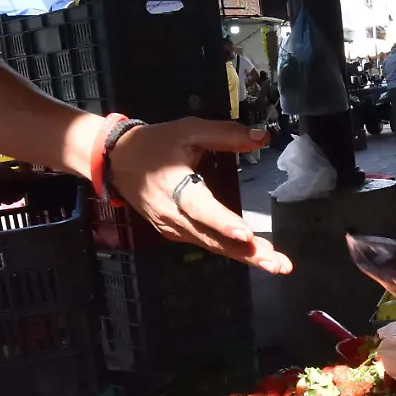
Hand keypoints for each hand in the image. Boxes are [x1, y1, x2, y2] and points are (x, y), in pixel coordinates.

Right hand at [109, 119, 292, 274]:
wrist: (117, 160)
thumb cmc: (154, 143)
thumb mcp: (188, 130)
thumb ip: (225, 135)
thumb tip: (261, 137)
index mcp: (174, 188)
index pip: (201, 209)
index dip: (223, 222)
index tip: (247, 234)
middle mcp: (173, 216)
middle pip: (213, 238)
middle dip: (248, 253)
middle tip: (278, 264)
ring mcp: (173, 228)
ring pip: (212, 245)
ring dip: (244, 256)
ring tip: (276, 264)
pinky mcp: (175, 232)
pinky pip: (206, 243)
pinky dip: (230, 250)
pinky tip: (254, 255)